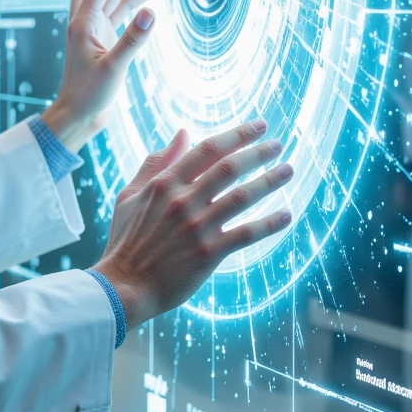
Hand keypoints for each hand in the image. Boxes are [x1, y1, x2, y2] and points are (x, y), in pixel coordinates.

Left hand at [40, 0, 171, 151]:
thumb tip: (151, 12)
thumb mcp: (114, 68)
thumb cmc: (88, 95)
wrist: (78, 116)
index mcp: (82, 23)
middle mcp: (86, 23)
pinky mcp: (103, 43)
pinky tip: (152, 4)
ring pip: (116, 1)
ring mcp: (94, 32)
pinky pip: (120, 16)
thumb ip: (133, 40)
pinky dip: (135, 7)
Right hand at [95, 118, 293, 328]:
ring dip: (269, 181)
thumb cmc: (126, 241)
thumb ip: (155, 163)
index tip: (259, 126)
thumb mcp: (129, 195)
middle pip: (229, 168)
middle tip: (278, 145)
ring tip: (288, 171)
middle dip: (259, 153)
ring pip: (242, 197)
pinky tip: (286, 215)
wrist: (123, 286)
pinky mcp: (207, 253)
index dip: (237, 134)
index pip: (207, 150)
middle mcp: (182, 201)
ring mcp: (196, 227)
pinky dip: (269, 223)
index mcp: (163, 184)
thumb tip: (182, 134)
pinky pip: (246, 234)